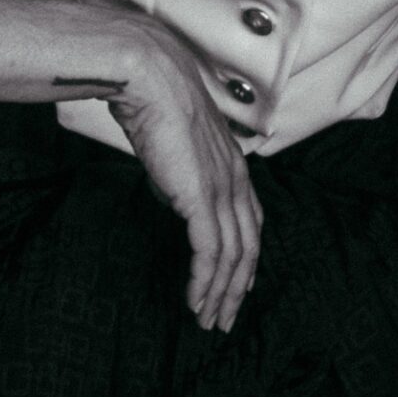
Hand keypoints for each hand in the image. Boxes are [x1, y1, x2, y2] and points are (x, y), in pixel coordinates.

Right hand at [108, 25, 263, 331]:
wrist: (147, 75)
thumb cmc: (152, 98)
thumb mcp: (173, 143)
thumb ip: (180, 171)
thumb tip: (173, 191)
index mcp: (233, 164)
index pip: (250, 221)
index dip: (246, 257)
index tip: (239, 283)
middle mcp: (236, 179)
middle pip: (249, 247)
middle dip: (238, 288)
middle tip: (224, 318)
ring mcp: (222, 188)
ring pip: (233, 256)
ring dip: (221, 294)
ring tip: (208, 321)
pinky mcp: (201, 197)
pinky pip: (210, 253)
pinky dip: (205, 282)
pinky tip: (195, 301)